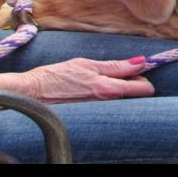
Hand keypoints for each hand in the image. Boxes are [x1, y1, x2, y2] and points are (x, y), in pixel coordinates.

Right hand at [9, 57, 155, 102]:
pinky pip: (109, 105)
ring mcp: (101, 111)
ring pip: (123, 100)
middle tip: (116, 74)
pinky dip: (106, 97)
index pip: (144, 88)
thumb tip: (141, 62)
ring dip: (119, 89)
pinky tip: (91, 90)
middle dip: (133, 84)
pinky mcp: (93, 114)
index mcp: (109, 88)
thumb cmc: (56, 76)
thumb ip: (116, 66)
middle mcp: (108, 103)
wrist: (33, 93)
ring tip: (99, 81)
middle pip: (137, 95)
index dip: (142, 77)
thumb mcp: (86, 64)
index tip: (133, 69)